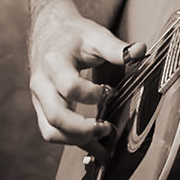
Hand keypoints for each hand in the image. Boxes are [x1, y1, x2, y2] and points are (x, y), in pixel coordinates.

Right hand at [27, 9, 145, 153]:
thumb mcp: (96, 35)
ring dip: (77, 141)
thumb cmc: (73, 35)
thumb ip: (117, 48)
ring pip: (50, 132)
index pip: (70, 87)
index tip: (111, 92)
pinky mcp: (42, 109)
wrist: (49, 32)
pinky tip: (94, 147)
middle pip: (55, 117)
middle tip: (108, 128)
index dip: (93, 94)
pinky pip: (52, 133)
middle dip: (83, 129)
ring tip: (103, 143)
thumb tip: (140, 51)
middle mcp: (42, 83)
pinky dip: (73, 143)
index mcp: (54, 62)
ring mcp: (39, 99)